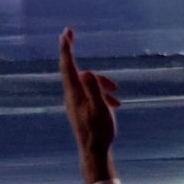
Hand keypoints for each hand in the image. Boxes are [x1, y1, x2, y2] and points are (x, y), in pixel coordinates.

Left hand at [59, 28, 120, 183]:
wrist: (94, 151)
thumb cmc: (99, 131)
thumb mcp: (101, 109)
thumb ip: (94, 90)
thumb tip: (86, 71)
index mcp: (74, 92)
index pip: (68, 65)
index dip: (67, 47)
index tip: (66, 32)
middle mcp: (71, 94)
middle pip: (74, 69)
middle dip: (74, 52)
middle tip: (70, 34)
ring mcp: (75, 102)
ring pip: (86, 82)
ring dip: (101, 84)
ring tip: (117, 95)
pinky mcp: (81, 108)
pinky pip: (90, 94)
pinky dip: (102, 94)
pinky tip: (115, 105)